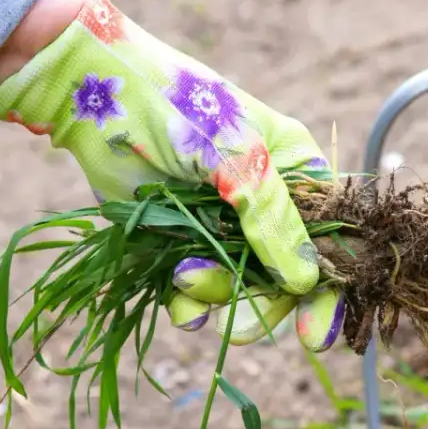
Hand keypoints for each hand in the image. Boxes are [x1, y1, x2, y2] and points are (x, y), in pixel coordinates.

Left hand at [0, 0, 344, 351]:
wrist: (94, 96)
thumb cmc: (175, 104)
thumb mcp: (232, 154)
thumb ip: (270, 216)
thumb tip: (306, 281)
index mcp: (296, 171)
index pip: (333, 239)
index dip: (330, 289)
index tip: (313, 332)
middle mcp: (268, 203)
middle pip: (288, 276)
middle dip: (263, 302)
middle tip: (244, 330)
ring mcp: (225, 226)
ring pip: (242, 289)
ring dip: (217, 296)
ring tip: (182, 279)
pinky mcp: (183, 242)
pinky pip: (199, 290)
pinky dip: (189, 302)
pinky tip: (176, 297)